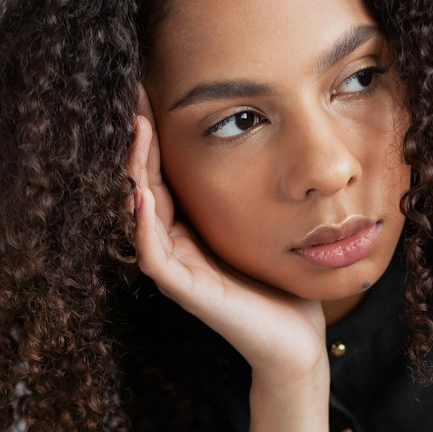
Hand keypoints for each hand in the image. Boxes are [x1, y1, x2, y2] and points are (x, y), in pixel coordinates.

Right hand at [128, 83, 330, 384]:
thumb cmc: (283, 286)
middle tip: (137, 95)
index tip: (149, 89)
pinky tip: (142, 192)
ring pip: (140, 214)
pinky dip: (143, 224)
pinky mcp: (186, 293)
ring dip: (135, 171)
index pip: (161, 172)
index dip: (153, 134)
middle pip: (143, 184)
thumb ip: (253, 190)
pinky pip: (153, 255)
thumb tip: (263, 136)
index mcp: (191, 229)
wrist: (297, 342)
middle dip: (139, 141)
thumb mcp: (266, 224)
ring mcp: (177, 270)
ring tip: (136, 131)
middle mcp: (176, 246)